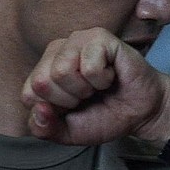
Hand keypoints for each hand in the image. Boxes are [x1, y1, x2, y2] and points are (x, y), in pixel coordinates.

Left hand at [21, 27, 169, 144]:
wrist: (141, 113)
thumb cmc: (105, 116)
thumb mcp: (66, 132)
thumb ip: (43, 128)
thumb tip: (39, 109)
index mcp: (44, 69)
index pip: (28, 93)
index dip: (54, 110)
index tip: (74, 107)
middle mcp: (58, 50)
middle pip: (41, 82)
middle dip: (69, 99)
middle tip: (88, 96)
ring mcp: (78, 40)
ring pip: (61, 71)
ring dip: (85, 89)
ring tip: (98, 86)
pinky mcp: (100, 36)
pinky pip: (88, 66)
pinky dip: (102, 80)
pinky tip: (110, 75)